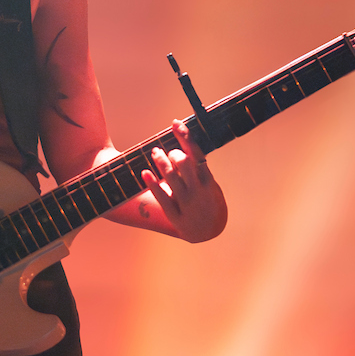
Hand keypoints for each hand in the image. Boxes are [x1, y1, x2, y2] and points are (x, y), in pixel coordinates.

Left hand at [141, 120, 227, 242]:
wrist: (209, 232)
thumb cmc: (207, 201)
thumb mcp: (208, 183)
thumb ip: (197, 166)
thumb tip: (183, 143)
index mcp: (207, 180)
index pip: (196, 153)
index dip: (185, 136)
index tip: (175, 123)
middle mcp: (198, 191)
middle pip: (184, 164)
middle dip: (174, 153)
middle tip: (167, 151)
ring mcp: (187, 204)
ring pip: (171, 178)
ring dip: (161, 162)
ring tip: (155, 153)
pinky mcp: (176, 216)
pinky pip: (162, 198)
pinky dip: (152, 184)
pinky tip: (144, 173)